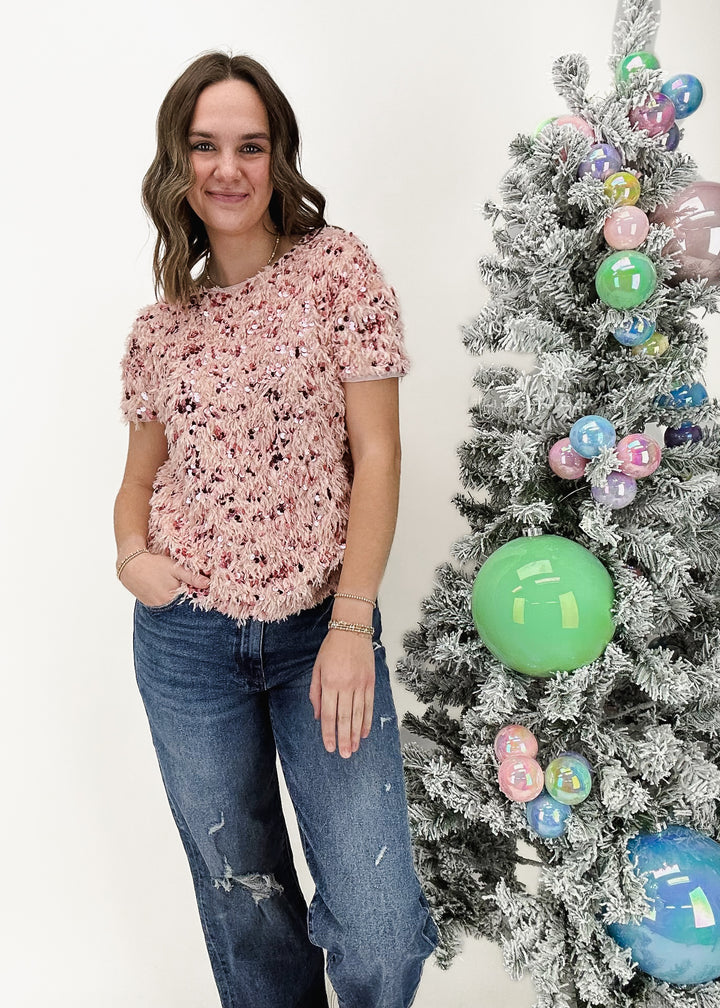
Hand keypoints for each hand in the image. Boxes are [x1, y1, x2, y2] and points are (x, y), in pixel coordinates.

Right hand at [119, 551, 209, 606]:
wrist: (131, 565)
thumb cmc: (154, 565)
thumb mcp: (175, 568)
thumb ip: (191, 577)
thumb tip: (207, 584)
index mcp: (173, 597)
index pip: (191, 600)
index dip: (196, 594)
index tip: (200, 590)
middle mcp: (164, 605)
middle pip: (181, 604)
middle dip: (185, 597)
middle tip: (184, 585)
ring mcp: (156, 607)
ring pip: (172, 605)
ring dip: (176, 599)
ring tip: (170, 586)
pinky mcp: (149, 605)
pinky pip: (162, 606)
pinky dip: (166, 600)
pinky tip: (163, 589)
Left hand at [309, 630, 374, 757]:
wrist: (352, 630)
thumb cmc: (331, 648)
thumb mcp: (317, 668)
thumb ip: (315, 693)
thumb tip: (317, 715)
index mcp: (330, 683)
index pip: (328, 714)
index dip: (328, 733)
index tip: (330, 747)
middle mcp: (345, 686)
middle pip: (344, 718)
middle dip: (344, 739)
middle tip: (344, 755)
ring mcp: (360, 684)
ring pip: (358, 714)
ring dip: (355, 734)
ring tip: (354, 748)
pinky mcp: (370, 682)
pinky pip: (369, 705)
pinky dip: (367, 720)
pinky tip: (364, 732)